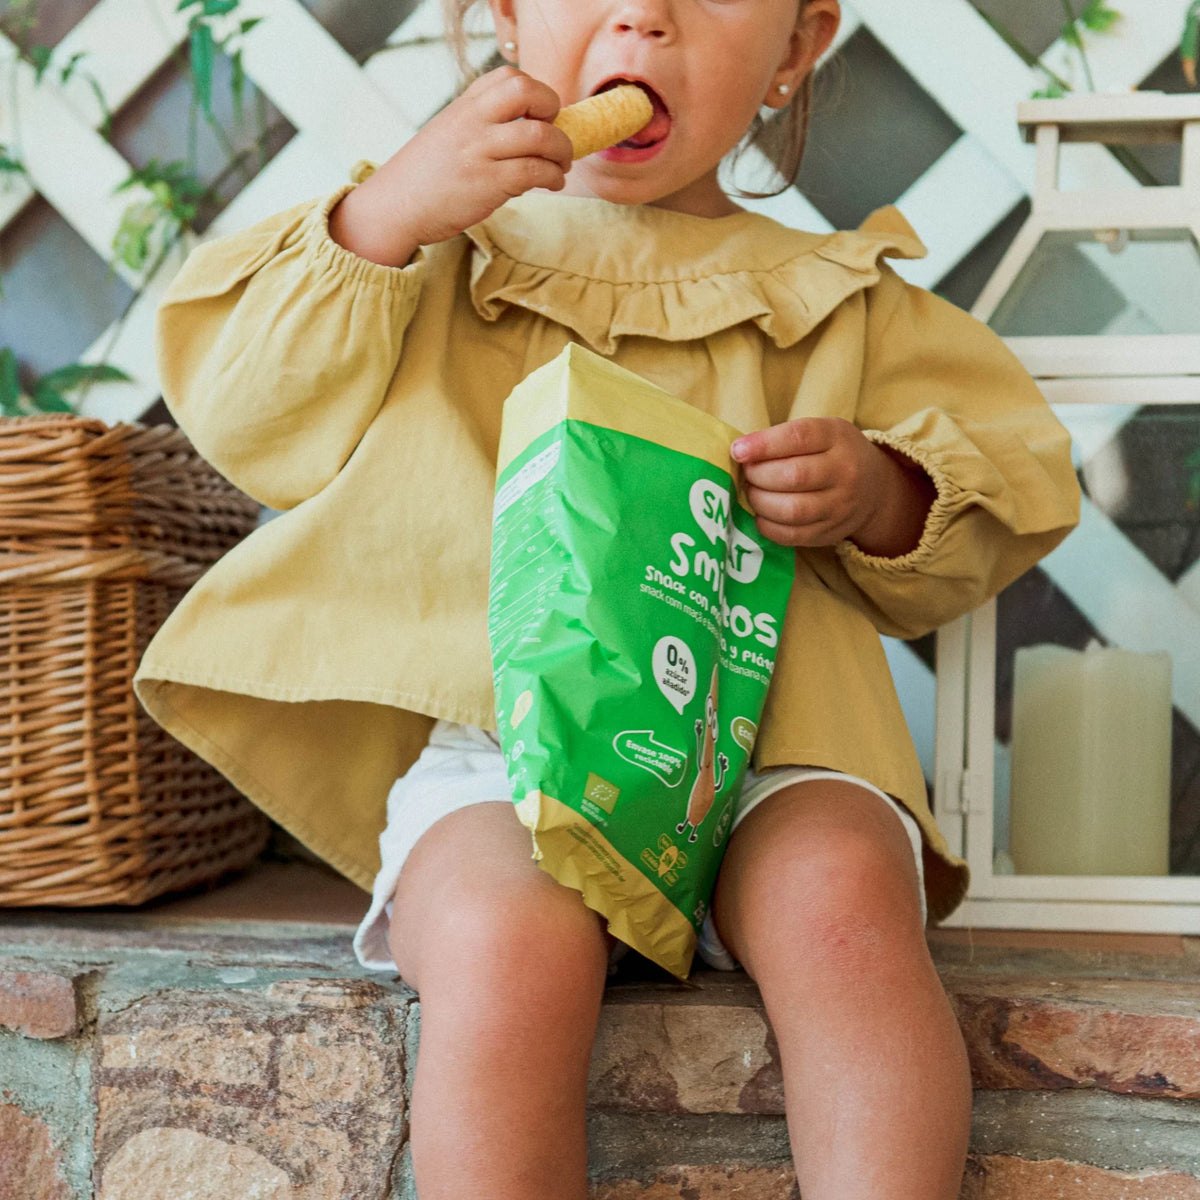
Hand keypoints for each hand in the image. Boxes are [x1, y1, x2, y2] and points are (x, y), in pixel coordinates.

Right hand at [329, 68, 572, 266]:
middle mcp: (472, 122)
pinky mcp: (488, 183)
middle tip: (557, 134)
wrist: (395, 206)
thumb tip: (528, 132)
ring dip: (562, 151)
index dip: (537, 92)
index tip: (541, 114)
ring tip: (561, 165)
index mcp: (464, 105)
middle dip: (553, 110)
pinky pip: (534, 172)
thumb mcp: (448, 133)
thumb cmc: (424, 176)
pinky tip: (553, 183)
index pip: (510, 76)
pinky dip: (553, 177)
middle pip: (527, 93)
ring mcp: (480, 151)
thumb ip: (482, 125)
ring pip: (540, 136)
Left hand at [731, 418, 935, 555]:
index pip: (798, 437)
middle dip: (759, 476)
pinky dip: (768, 526)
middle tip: (747, 474)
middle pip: (794, 476)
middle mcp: (844, 471)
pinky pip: (793, 535)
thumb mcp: (820, 433)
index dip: (763, 445)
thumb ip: (784, 439)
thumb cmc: (832, 454)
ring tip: (753, 493)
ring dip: (761, 502)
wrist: (874, 488)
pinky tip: (761, 515)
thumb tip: (739, 453)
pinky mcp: (831, 532)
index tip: (738, 451)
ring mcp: (840, 505)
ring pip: (793, 510)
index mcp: (837, 437)